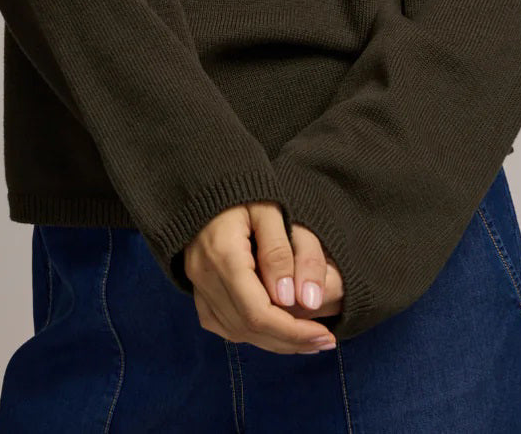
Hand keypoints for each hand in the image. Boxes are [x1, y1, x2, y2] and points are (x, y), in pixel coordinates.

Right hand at [184, 202, 338, 354]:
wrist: (206, 178)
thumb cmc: (244, 189)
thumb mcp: (269, 210)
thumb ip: (280, 253)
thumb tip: (291, 300)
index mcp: (224, 256)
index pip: (258, 313)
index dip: (293, 332)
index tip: (324, 335)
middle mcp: (205, 275)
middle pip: (247, 328)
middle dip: (289, 341)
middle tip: (324, 341)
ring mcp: (197, 282)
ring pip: (234, 331)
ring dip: (272, 341)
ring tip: (306, 340)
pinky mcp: (197, 285)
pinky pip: (220, 323)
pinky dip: (248, 333)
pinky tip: (273, 331)